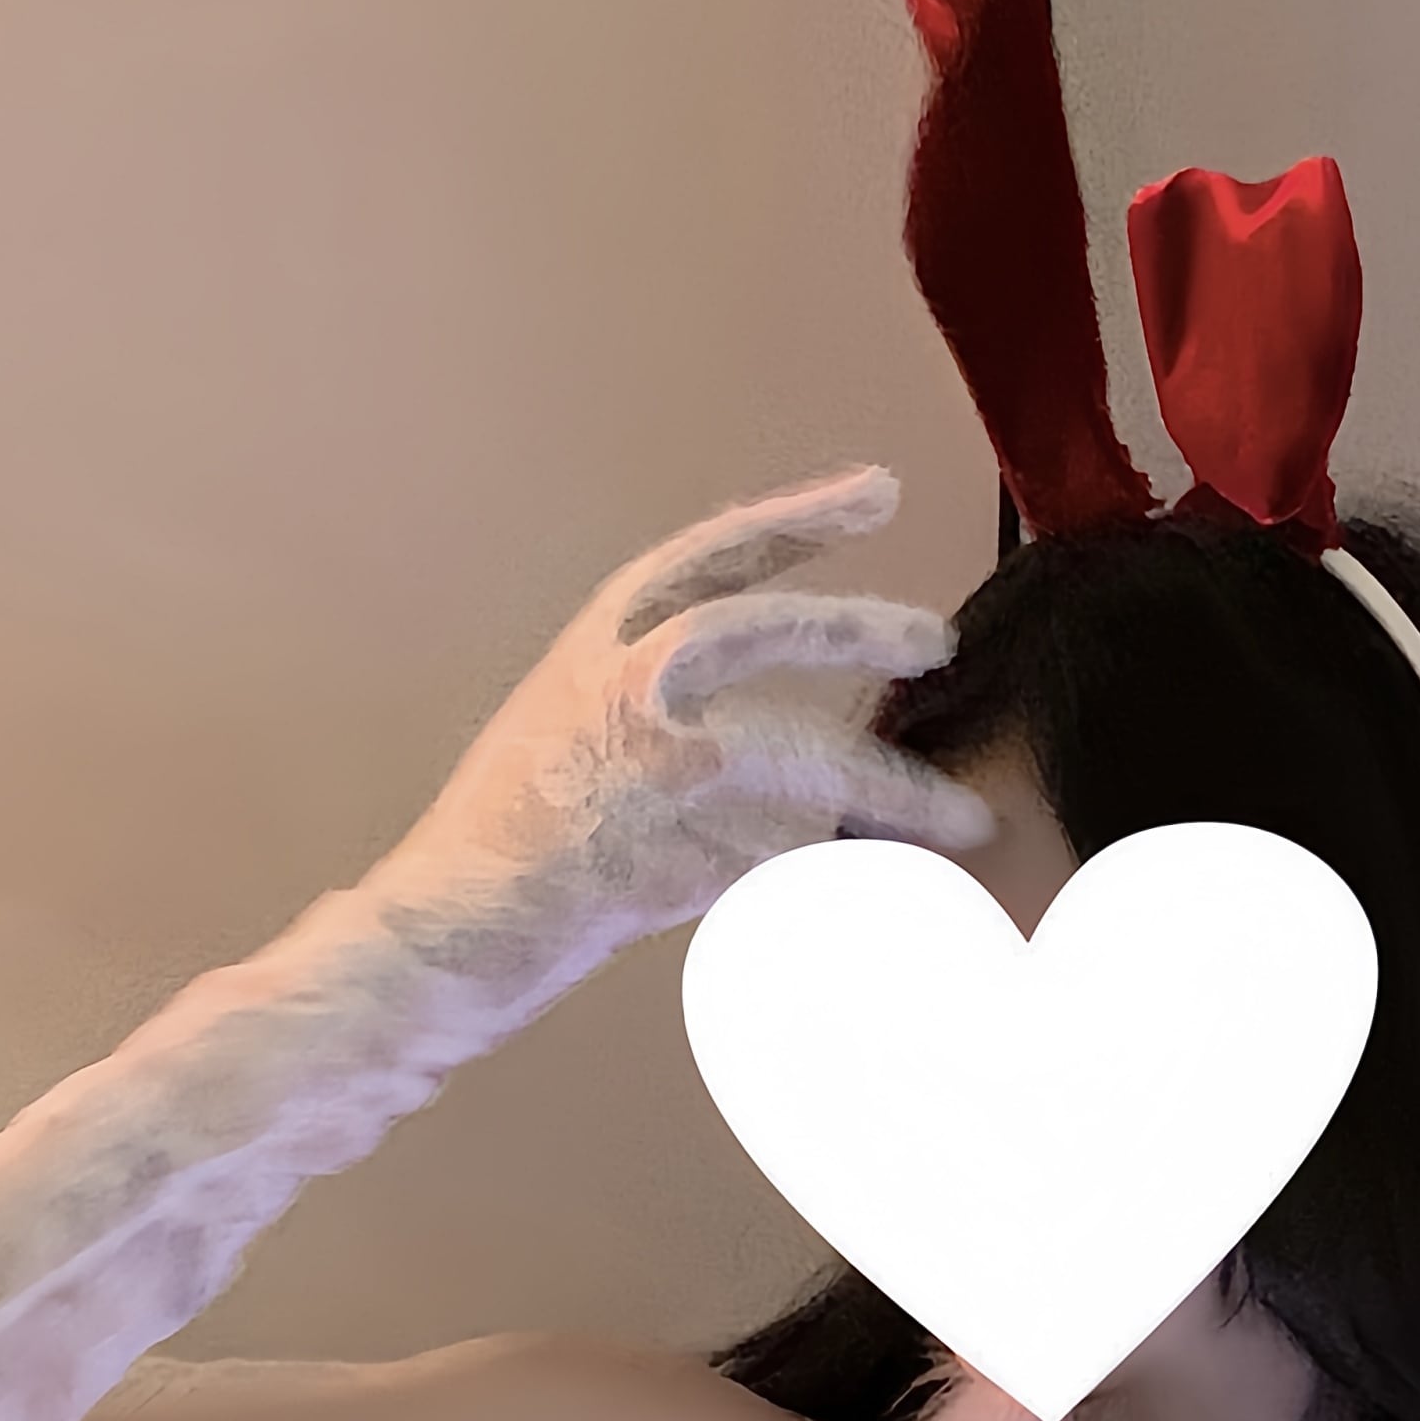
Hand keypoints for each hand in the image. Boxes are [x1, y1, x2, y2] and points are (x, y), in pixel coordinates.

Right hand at [360, 463, 1000, 1019]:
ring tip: (968, 825)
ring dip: (896, 801)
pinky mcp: (678, 861)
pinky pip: (790, 864)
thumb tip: (786, 721)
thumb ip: (663, 701)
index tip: (881, 492)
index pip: (713, 555)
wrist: (451, 929)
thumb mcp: (569, 723)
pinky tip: (889, 899)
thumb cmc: (506, 835)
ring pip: (806, 770)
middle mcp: (627, 692)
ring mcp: (651, 776)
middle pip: (765, 633)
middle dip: (861, 629)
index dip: (800, 519)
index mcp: (600, 645)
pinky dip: (842, 886)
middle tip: (937, 640)